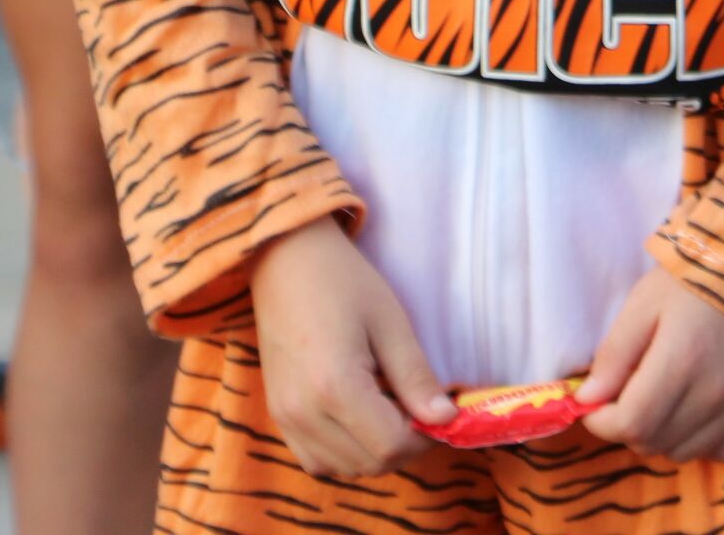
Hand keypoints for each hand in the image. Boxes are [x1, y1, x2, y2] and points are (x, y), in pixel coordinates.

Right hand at [250, 217, 454, 478]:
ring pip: (345, 468)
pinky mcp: (276, 413)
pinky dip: (343, 452)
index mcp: (335, 386)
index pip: (393, 446)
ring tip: (386, 406)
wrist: (283, 256)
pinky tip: (355, 416)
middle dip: (403, 445)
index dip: (425, 435)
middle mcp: (304, 412)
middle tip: (415, 406)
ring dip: (374, 451)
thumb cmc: (341, 279)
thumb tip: (447, 420)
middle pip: (370, 464)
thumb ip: (416, 377)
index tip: (439, 410)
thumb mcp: (389, 321)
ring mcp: (285, 416)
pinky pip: (317, 459)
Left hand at [577, 266, 723, 463]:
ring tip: (657, 401)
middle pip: (655, 443)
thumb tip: (588, 398)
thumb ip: (615, 353)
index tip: (591, 406)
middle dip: (627, 427)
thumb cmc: (691, 283)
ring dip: (660, 436)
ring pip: (684, 453)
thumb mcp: (643, 304)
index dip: (602, 422)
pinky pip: (720, 452)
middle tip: (622, 398)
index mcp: (681, 361)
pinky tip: (690, 409)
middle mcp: (715, 394)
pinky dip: (696, 440)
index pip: (633, 423)